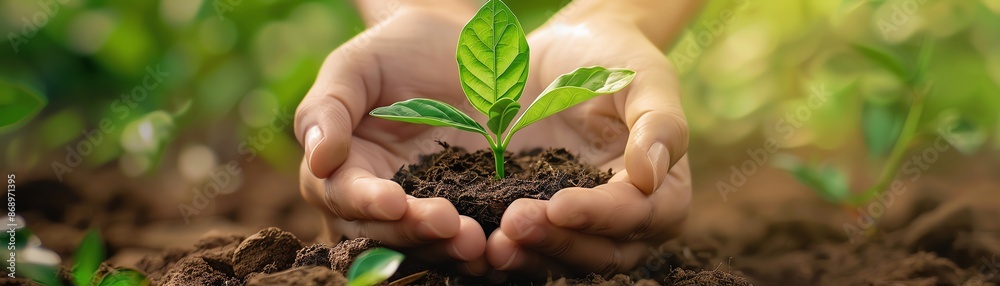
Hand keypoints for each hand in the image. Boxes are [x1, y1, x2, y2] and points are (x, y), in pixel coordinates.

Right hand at [294, 2, 489, 275]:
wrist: (467, 48)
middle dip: (412, 233)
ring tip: (475, 241)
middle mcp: (378, 201)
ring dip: (445, 250)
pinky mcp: (468, 213)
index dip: (366, 202)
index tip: (394, 202)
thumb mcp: (358, 65)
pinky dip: (477, 249)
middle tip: (447, 224)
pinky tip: (498, 245)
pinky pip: (464, 241)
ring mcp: (424, 210)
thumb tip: (319, 158)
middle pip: (382, 234)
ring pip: (423, 247)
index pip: (343, 196)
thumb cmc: (399, 50)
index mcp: (343, 168)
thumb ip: (329, 107)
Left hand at [484, 14, 692, 276]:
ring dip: (528, 258)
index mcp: (663, 192)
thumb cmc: (617, 59)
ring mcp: (579, 228)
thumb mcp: (645, 77)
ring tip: (492, 245)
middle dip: (558, 242)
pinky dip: (504, 250)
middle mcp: (626, 223)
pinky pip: (526, 248)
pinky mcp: (539, 222)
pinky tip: (474, 241)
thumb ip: (659, 123)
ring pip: (561, 260)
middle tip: (514, 224)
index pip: (637, 216)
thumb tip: (651, 175)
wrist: (568, 49)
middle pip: (600, 253)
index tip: (559, 205)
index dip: (599, 215)